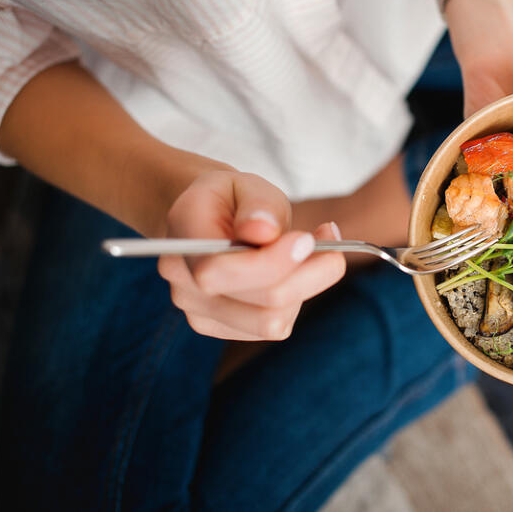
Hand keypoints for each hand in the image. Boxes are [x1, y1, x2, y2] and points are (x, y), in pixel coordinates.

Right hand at [157, 171, 345, 340]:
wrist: (211, 219)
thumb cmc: (234, 199)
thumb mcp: (249, 184)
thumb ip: (259, 205)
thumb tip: (262, 230)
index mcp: (183, 236)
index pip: (218, 271)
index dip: (270, 263)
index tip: (307, 240)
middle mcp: (182, 281)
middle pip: (258, 304)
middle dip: (307, 274)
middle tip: (329, 238)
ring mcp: (198, 311)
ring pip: (271, 321)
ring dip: (304, 287)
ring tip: (314, 250)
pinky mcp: (221, 328)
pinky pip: (272, 327)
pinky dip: (295, 300)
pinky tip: (296, 270)